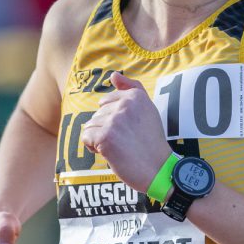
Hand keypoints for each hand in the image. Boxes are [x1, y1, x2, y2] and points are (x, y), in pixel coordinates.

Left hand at [81, 72, 171, 191]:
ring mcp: (115, 120)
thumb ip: (132, 88)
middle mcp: (126, 105)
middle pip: (98, 113)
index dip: (113, 117)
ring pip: (91, 125)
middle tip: (125, 140)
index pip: (107, 100)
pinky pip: (86, 137)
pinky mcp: (105, 137)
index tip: (129, 129)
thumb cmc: (151, 141)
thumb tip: (113, 74)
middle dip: (106, 127)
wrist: (157, 168)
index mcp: (136, 96)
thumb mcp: (147, 109)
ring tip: (118, 147)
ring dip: (99, 138)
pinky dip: (93, 147)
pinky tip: (109, 152)